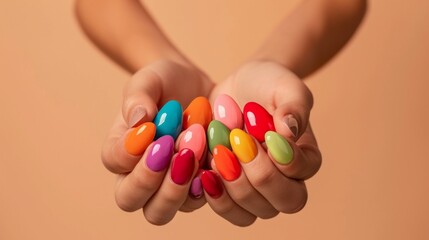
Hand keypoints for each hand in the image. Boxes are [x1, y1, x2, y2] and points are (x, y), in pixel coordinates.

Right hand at [101, 60, 212, 224]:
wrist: (198, 89)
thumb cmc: (167, 83)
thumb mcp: (150, 79)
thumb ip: (139, 96)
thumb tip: (138, 120)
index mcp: (121, 147)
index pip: (114, 161)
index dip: (129, 150)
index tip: (152, 128)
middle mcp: (138, 174)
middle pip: (130, 199)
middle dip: (148, 179)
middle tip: (169, 149)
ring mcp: (167, 186)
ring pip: (160, 211)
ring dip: (176, 187)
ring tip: (192, 153)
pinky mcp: (195, 188)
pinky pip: (195, 202)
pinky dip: (203, 187)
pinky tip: (213, 163)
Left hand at [206, 61, 321, 225]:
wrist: (237, 89)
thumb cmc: (266, 85)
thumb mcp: (284, 85)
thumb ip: (294, 105)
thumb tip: (290, 130)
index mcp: (304, 158)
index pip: (301, 173)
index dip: (283, 159)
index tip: (265, 133)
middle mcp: (284, 181)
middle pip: (280, 202)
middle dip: (257, 175)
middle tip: (237, 143)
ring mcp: (256, 191)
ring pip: (252, 213)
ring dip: (233, 186)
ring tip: (218, 155)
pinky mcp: (230, 191)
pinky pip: (227, 209)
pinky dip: (214, 195)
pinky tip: (204, 172)